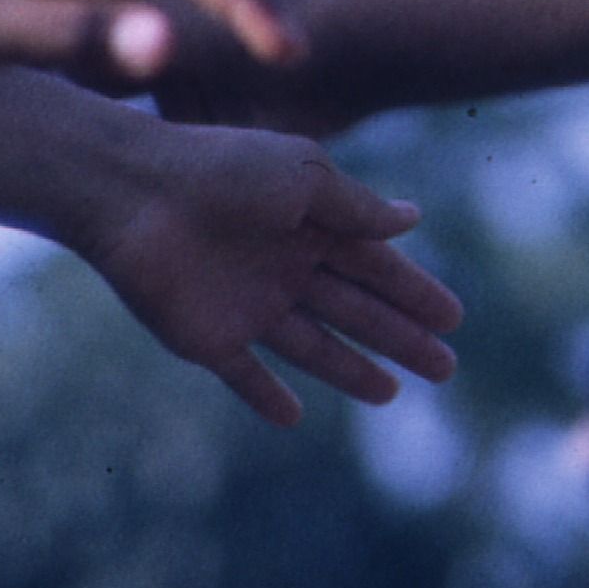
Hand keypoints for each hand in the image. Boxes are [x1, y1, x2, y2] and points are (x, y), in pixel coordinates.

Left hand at [66, 118, 464, 425]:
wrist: (135, 193)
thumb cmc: (224, 170)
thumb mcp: (305, 176)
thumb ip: (357, 208)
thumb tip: (414, 221)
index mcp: (312, 226)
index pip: (377, 267)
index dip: (416, 293)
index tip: (454, 319)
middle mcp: (286, 268)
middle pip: (357, 312)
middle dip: (402, 338)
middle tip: (447, 368)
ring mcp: (248, 305)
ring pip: (314, 347)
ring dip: (352, 370)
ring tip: (393, 393)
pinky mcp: (208, 339)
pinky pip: (245, 376)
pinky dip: (266, 397)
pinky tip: (292, 417)